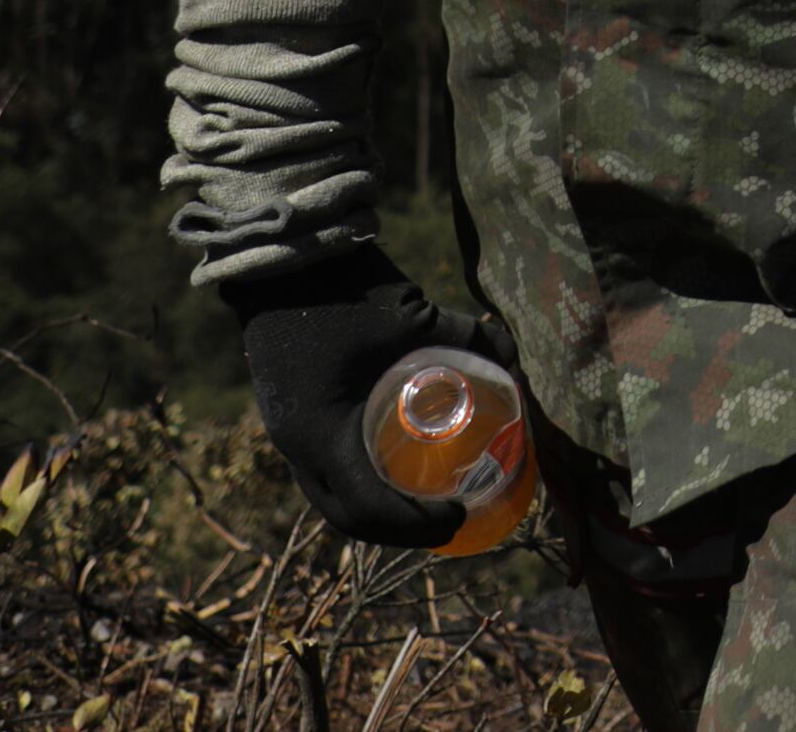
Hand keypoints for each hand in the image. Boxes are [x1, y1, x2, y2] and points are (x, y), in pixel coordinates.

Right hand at [228, 255, 496, 546]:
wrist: (281, 262)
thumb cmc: (346, 290)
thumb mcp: (411, 313)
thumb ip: (466, 335)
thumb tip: (515, 359)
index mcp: (323, 432)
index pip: (369, 508)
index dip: (415, 526)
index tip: (458, 515)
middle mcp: (297, 446)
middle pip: (347, 518)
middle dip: (399, 532)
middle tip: (448, 522)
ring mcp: (285, 436)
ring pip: (329, 500)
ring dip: (375, 515)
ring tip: (423, 507)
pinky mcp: (286, 420)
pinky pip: (318, 473)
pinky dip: (355, 485)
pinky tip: (389, 474)